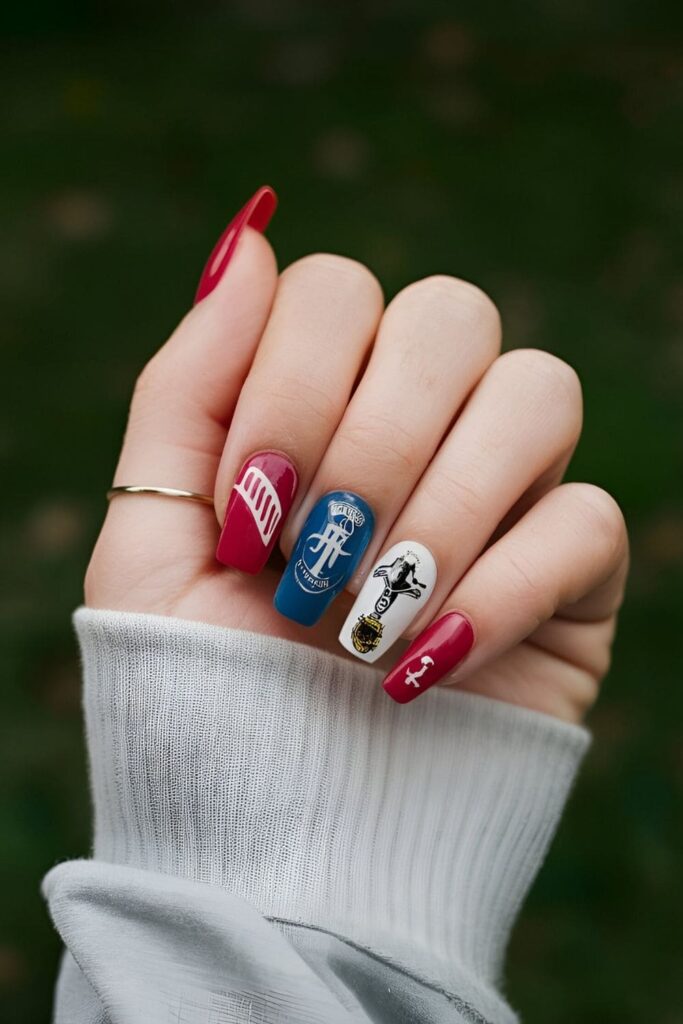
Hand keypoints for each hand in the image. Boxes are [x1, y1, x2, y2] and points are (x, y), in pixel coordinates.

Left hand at [85, 206, 627, 722]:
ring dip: (439, 507)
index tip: (245, 509)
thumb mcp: (154, 531)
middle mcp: (421, 428)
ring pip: (538, 391)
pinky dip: (500, 588)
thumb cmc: (199, 684)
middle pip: (450, 314)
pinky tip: (422, 665)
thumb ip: (190, 378)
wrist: (274, 837)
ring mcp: (504, 495)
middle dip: (370, 438)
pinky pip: (588, 518)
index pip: (337, 290)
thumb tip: (250, 230)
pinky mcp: (572, 579)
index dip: (288, 384)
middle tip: (308, 558)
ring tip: (360, 619)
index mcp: (322, 402)